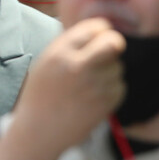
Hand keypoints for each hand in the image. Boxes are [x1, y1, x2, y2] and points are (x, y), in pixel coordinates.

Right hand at [9, 18, 125, 158]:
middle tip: (109, 52)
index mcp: (60, 53)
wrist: (39, 132)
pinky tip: (94, 98)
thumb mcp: (47, 61)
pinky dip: (112, 90)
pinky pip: (120, 86)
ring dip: (109, 72)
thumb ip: (71, 45)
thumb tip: (101, 29)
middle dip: (114, 44)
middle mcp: (78, 66)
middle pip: (114, 42)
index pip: (95, 27)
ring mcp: (94, 85)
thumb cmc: (42, 94)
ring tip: (90, 84)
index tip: (101, 37)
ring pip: (118, 67)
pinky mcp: (105, 103)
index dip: (101, 31)